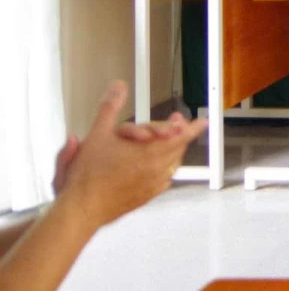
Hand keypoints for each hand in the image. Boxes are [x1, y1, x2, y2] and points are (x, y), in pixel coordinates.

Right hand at [58, 82, 205, 229]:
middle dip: (177, 134)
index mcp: (150, 152)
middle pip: (177, 148)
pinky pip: (164, 180)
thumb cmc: (88, 174)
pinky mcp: (146, 197)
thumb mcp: (97, 135)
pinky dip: (164, 169)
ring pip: (172, 163)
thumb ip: (110, 107)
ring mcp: (153, 185)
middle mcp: (156, 169)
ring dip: (171, 151)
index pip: (180, 136)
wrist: (81, 209)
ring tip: (162, 143)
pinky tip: (155, 165)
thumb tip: (119, 85)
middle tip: (173, 124)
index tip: (201, 121)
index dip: (191, 128)